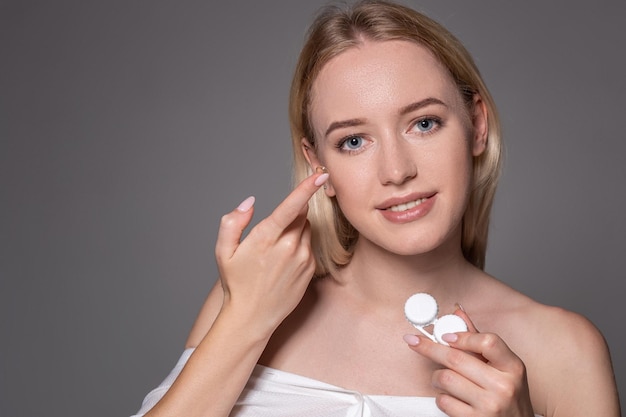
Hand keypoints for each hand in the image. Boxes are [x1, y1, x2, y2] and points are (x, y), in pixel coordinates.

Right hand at [215, 171, 328, 335]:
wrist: (252, 317)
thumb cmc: (236, 283)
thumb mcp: (223, 251)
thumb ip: (232, 222)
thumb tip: (250, 203)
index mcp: (265, 238)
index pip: (291, 207)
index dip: (306, 188)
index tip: (320, 174)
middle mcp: (288, 247)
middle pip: (300, 215)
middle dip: (290, 214)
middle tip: (272, 232)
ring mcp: (302, 259)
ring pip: (306, 229)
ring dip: (295, 230)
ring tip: (276, 250)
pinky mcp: (310, 269)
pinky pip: (309, 246)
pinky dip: (300, 246)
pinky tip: (284, 262)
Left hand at [404, 309, 534, 416]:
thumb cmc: (509, 396)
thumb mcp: (504, 368)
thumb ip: (480, 341)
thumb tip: (458, 313)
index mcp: (513, 367)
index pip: (487, 341)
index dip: (462, 336)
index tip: (444, 335)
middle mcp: (504, 386)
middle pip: (456, 358)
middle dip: (430, 348)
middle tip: (413, 341)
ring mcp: (490, 405)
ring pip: (446, 378)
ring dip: (437, 376)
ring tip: (443, 378)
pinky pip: (444, 401)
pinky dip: (441, 397)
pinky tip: (451, 397)